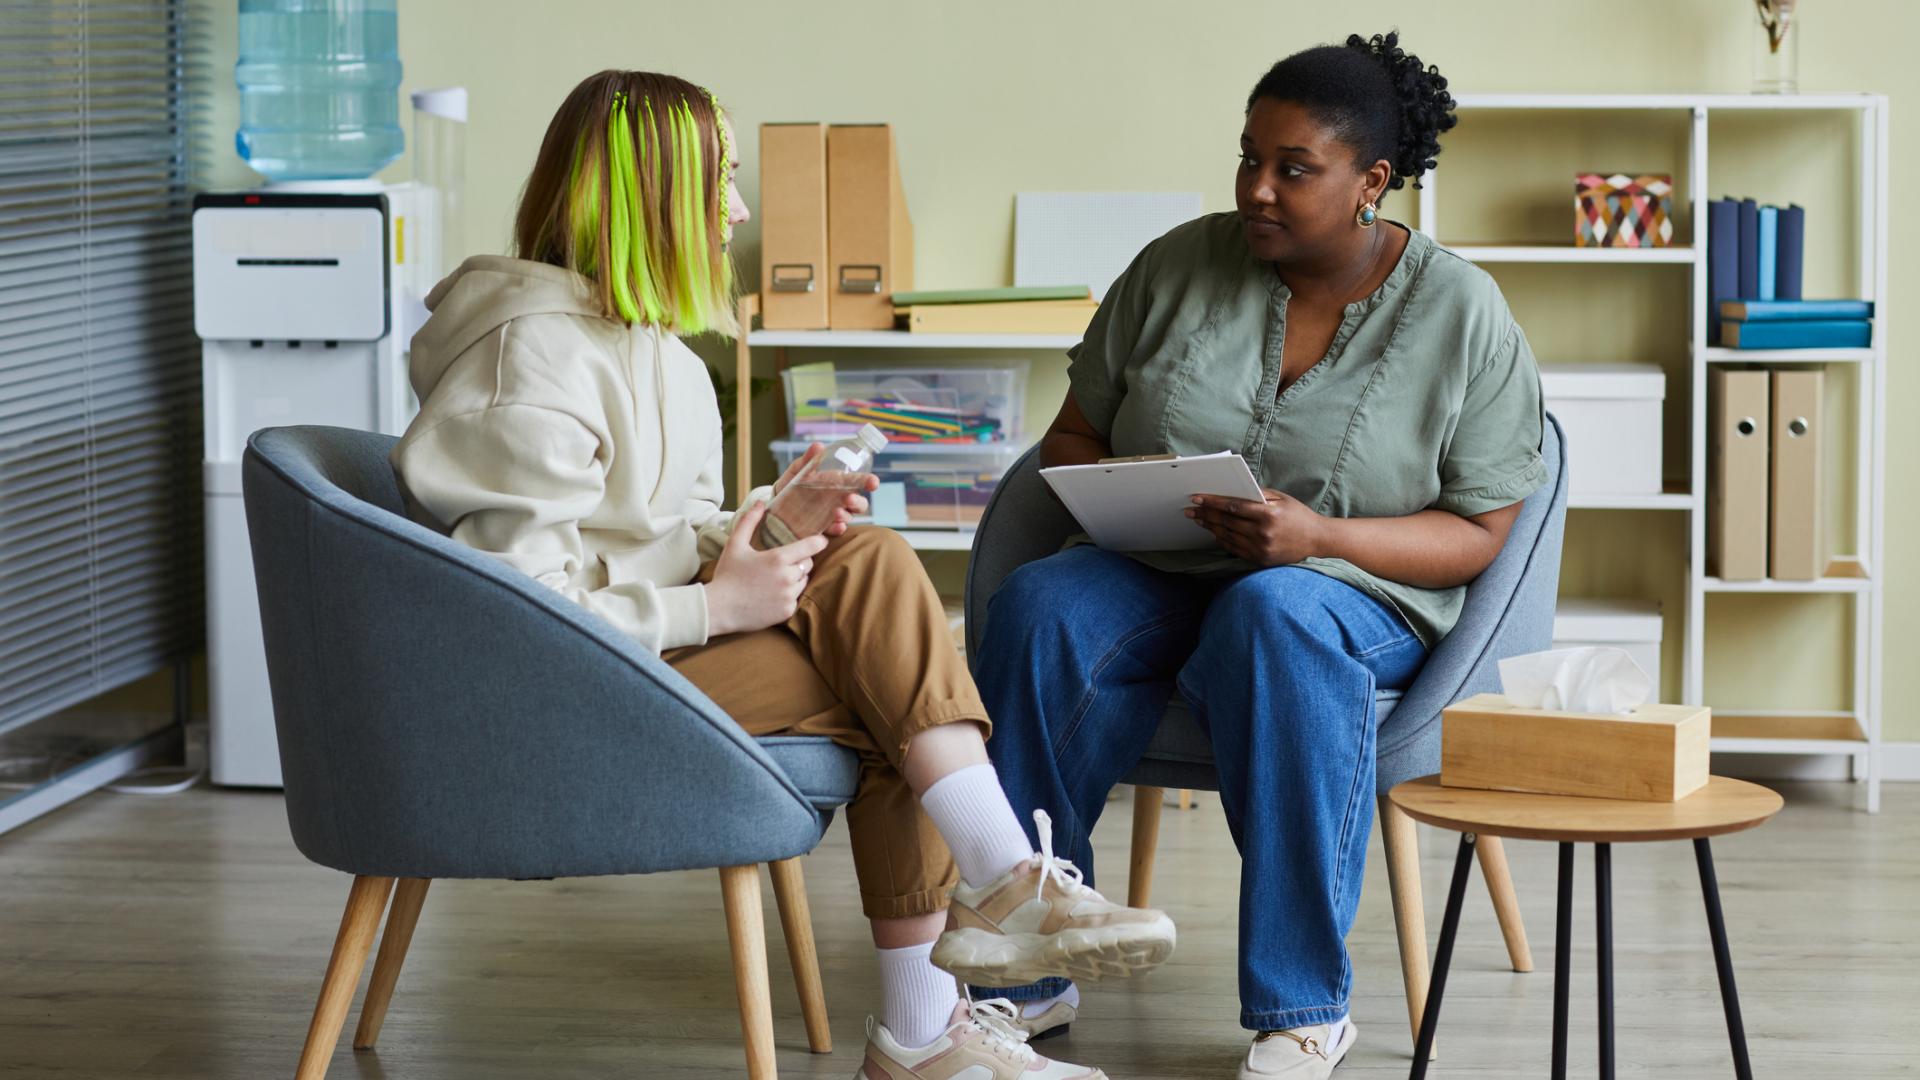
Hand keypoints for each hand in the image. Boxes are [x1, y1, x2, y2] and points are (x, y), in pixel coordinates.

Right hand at [705, 503, 829, 635]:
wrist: (719, 609)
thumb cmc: (727, 575)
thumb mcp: (735, 544)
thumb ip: (749, 521)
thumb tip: (760, 502)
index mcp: (778, 558)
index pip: (812, 546)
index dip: (818, 541)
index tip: (820, 540)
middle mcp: (787, 577)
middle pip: (808, 564)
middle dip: (800, 561)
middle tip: (782, 563)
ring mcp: (788, 596)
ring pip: (803, 581)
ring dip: (795, 578)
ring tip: (774, 579)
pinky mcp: (787, 611)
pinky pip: (796, 598)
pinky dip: (788, 595)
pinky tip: (772, 594)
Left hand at [772, 442, 879, 537]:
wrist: (774, 504)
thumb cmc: (791, 484)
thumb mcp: (798, 470)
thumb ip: (808, 459)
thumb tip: (818, 446)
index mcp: (837, 483)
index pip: (857, 482)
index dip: (868, 482)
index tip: (873, 482)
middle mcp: (838, 500)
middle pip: (859, 504)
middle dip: (858, 502)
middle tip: (849, 498)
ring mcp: (831, 516)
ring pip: (849, 517)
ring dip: (846, 515)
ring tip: (837, 512)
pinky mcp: (822, 529)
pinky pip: (835, 530)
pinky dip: (838, 529)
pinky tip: (836, 526)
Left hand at [1185, 487, 1325, 566]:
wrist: (1317, 540)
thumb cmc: (1298, 515)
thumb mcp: (1281, 498)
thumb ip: (1257, 494)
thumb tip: (1232, 491)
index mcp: (1268, 514)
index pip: (1233, 506)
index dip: (1212, 502)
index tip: (1197, 498)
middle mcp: (1263, 533)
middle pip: (1226, 522)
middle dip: (1206, 515)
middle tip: (1190, 510)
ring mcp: (1260, 548)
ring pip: (1227, 536)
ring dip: (1210, 527)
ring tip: (1199, 520)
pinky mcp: (1260, 559)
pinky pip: (1234, 549)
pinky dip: (1222, 540)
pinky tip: (1214, 533)